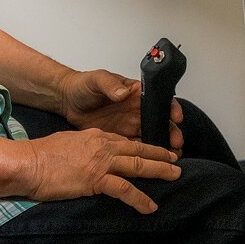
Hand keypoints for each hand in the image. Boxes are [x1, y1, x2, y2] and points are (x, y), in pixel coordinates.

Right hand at [19, 129, 179, 212]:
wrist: (28, 163)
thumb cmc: (40, 155)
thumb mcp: (66, 143)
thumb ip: (82, 147)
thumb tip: (87, 156)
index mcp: (95, 137)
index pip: (125, 140)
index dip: (143, 145)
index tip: (155, 150)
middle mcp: (102, 146)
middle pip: (138, 149)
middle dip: (159, 154)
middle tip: (175, 159)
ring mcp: (101, 162)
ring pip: (138, 165)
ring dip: (159, 170)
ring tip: (174, 175)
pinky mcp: (96, 179)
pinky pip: (125, 189)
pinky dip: (140, 198)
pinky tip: (151, 206)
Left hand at [59, 68, 184, 151]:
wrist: (68, 101)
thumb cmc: (83, 85)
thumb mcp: (97, 80)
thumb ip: (110, 84)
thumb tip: (123, 92)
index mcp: (135, 93)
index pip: (159, 99)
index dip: (171, 108)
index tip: (176, 117)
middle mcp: (136, 110)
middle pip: (161, 121)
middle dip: (171, 132)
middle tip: (176, 143)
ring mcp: (130, 124)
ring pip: (152, 137)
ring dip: (162, 146)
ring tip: (171, 158)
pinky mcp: (120, 138)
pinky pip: (137, 148)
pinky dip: (146, 156)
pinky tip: (153, 163)